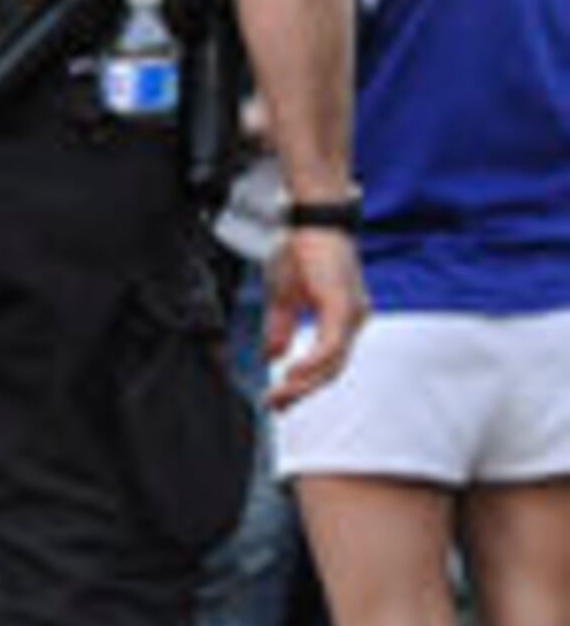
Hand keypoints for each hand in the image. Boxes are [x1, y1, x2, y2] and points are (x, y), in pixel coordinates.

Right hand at [262, 226, 363, 409]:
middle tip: (274, 405)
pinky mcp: (343, 306)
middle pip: (332, 369)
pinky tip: (291, 373)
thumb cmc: (302, 251)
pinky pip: (330, 345)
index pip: (327, 362)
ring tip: (279, 395)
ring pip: (333, 363)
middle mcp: (353, 318)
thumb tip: (272, 356)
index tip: (277, 400)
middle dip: (301, 391)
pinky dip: (312, 363)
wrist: (313, 221)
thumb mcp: (283, 299)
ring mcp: (351, 313)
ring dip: (304, 383)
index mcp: (342, 317)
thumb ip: (279, 330)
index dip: (302, 385)